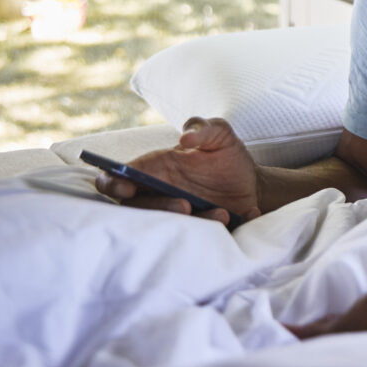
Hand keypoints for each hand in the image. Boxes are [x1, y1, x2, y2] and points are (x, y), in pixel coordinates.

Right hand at [94, 117, 262, 224]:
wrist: (252, 181)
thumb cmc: (226, 155)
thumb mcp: (220, 134)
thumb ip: (203, 127)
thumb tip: (186, 138)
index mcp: (156, 169)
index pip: (120, 178)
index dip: (114, 183)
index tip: (128, 187)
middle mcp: (160, 194)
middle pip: (139, 208)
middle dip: (160, 208)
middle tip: (186, 205)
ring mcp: (176, 215)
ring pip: (167, 227)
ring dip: (193, 224)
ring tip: (222, 214)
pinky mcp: (196, 231)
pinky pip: (198, 239)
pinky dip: (219, 230)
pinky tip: (238, 216)